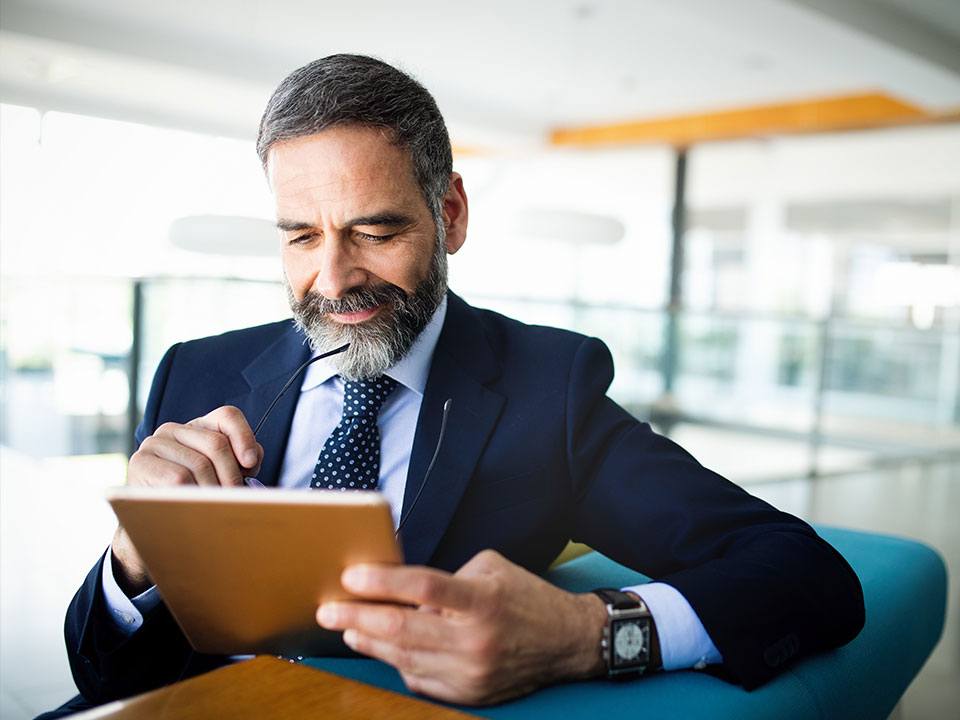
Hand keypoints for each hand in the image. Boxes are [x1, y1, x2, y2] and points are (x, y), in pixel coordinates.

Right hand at [111, 406, 262, 593]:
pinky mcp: (140, 463)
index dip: (244, 437)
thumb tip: (252, 459)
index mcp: (197, 427)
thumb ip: (240, 461)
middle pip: (217, 443)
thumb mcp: (220, 474)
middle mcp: (173, 429)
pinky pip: (178, 478)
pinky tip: (196, 507)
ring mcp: (154, 443)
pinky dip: (194, 495)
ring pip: (200, 464)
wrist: (150, 518)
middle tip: (235, 498)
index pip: (228, 416)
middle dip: (231, 475)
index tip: (251, 465)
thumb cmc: (192, 495)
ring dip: (214, 491)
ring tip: (217, 507)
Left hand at [316, 549, 607, 704]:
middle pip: (402, 628)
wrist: (567, 642)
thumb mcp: (490, 569)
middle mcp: (475, 639)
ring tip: (346, 628)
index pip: (423, 586)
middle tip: (328, 608)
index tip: (350, 576)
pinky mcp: (468, 695)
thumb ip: (446, 577)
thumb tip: (400, 588)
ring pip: (403, 658)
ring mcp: (471, 672)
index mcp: (482, 600)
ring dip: (369, 642)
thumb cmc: (524, 598)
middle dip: (357, 617)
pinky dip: (397, 663)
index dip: (382, 581)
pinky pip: (419, 681)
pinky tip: (382, 648)